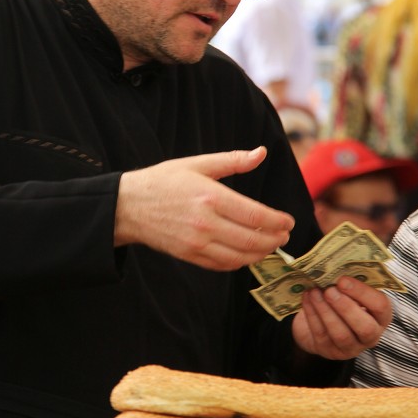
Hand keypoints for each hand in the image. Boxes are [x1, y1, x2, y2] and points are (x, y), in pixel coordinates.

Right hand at [114, 147, 293, 270]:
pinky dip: (240, 262)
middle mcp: (206, 223)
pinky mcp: (190, 256)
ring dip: (261, 254)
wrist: (128, 206)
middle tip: (284, 236)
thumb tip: (261, 152)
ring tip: (270, 245)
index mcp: (211, 196)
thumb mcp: (197, 164)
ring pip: (240, 257)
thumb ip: (232, 160)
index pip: (256, 215)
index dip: (278, 222)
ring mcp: (197, 243)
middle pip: (252, 240)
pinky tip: (247, 254)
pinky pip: (222, 265)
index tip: (288, 222)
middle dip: (275, 240)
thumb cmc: (163, 181)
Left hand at [290, 276, 391, 359]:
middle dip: (346, 307)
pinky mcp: (330, 351)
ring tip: (314, 292)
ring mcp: (350, 347)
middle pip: (364, 327)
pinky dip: (312, 315)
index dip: (363, 293)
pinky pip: (321, 334)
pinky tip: (307, 299)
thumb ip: (349, 283)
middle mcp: (370, 335)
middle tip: (330, 290)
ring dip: (326, 311)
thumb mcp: (349, 292)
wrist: (319, 321)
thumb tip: (337, 266)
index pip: (380, 306)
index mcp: (380, 316)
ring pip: (340, 334)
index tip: (343, 280)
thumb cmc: (340, 300)